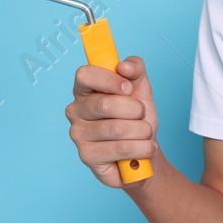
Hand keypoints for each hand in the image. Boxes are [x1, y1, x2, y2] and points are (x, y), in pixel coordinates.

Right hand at [64, 55, 158, 188]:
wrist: (144, 151)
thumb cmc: (137, 119)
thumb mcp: (141, 88)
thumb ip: (135, 68)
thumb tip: (123, 66)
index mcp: (85, 89)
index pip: (84, 75)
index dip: (110, 80)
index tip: (128, 89)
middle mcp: (75, 110)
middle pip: (104, 104)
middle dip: (135, 110)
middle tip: (141, 115)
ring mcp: (78, 134)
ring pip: (115, 128)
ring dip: (142, 131)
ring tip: (146, 134)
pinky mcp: (87, 156)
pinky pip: (119, 149)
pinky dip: (141, 148)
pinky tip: (145, 148)